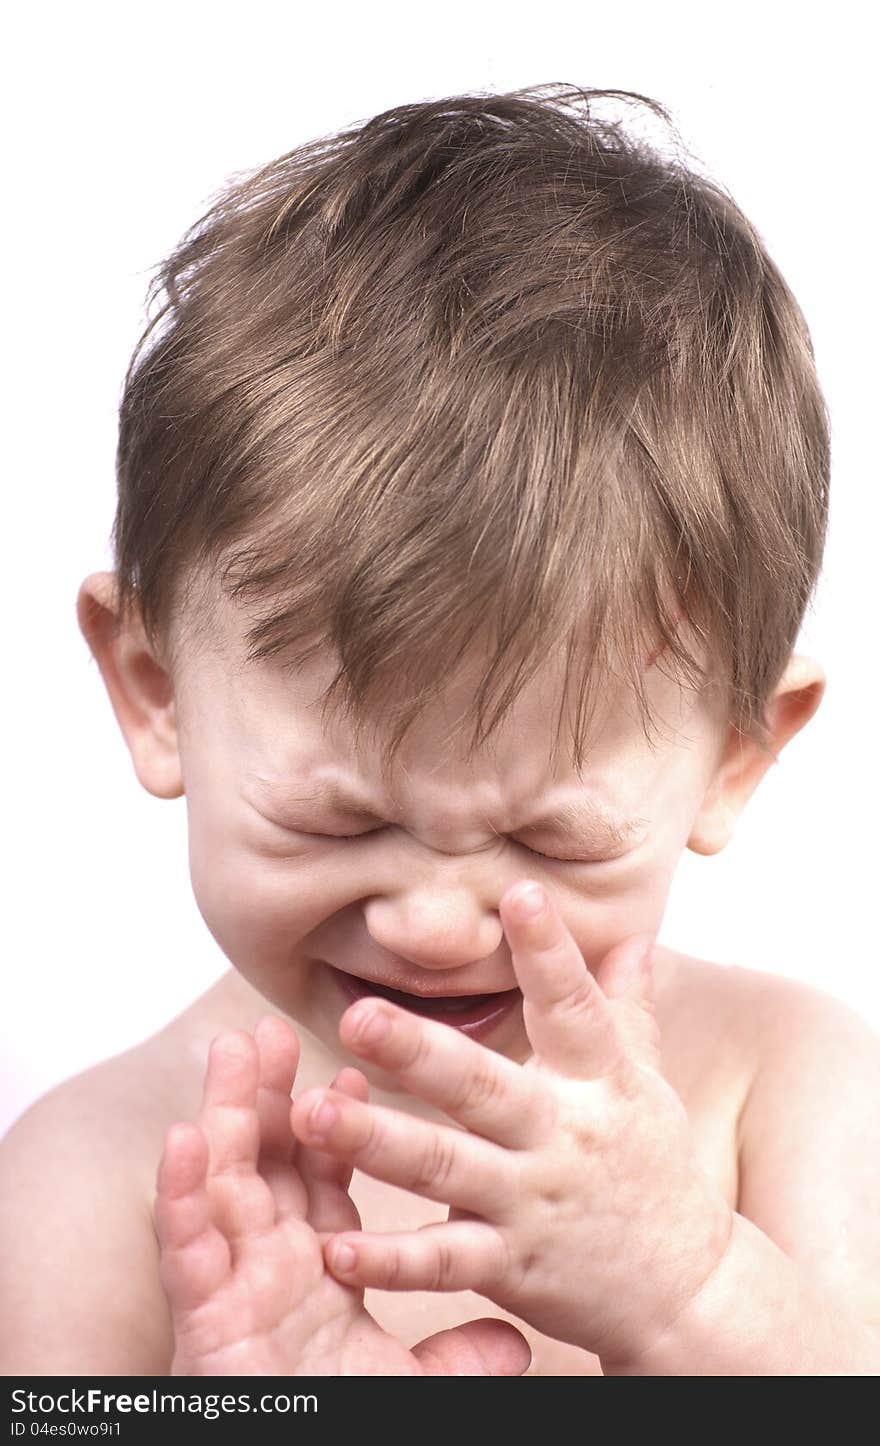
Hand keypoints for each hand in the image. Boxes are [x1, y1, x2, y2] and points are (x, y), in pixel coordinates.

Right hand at [153, 1016, 530, 1375]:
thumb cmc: (336, 1426)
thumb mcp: (407, 1389)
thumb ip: (454, 1358)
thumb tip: (513, 1339)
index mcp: (320, 1266)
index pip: (328, 1178)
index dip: (338, 1124)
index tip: (357, 1070)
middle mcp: (272, 1262)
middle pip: (270, 1159)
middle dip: (270, 1092)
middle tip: (273, 1026)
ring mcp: (233, 1283)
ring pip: (225, 1181)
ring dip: (226, 1112)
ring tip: (230, 1048)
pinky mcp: (201, 1316)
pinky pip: (185, 1247)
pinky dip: (181, 1193)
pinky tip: (184, 1137)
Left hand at [289, 884, 734, 1367]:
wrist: (689, 1291)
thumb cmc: (654, 1170)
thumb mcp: (647, 1084)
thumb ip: (629, 1008)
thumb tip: (635, 935)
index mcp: (600, 1081)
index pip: (573, 1006)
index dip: (550, 950)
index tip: (521, 893)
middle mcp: (563, 1135)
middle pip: (484, 1087)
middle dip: (418, 1052)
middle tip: (355, 1016)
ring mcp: (532, 1201)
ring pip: (445, 1168)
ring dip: (376, 1141)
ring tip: (310, 1115)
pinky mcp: (511, 1265)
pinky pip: (441, 1262)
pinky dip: (389, 1262)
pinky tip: (335, 1246)